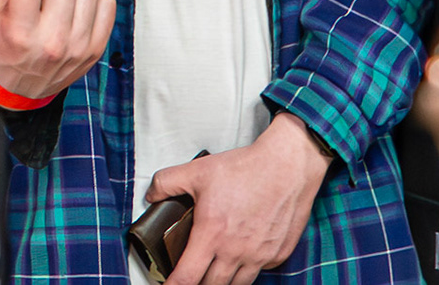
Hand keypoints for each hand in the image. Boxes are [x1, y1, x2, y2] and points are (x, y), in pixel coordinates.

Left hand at [146, 113, 332, 284]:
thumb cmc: (245, 168)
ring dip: (222, 281)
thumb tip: (152, 195)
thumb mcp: (196, 170)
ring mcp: (260, 256)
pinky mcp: (278, 254)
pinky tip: (241, 257)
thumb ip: (166, 182)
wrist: (287, 166)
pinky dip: (248, 269)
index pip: (187, 277)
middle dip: (198, 284)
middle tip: (191, 274)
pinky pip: (259, 271)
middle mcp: (236, 251)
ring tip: (213, 271)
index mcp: (212, 234)